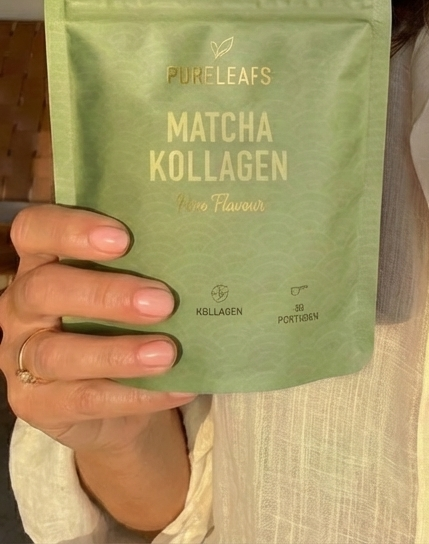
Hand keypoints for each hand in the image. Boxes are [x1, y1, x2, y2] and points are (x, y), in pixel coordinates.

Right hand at [0, 204, 195, 457]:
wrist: (116, 395)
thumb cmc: (125, 315)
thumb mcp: (131, 279)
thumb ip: (147, 259)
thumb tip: (203, 243)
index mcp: (43, 258)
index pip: (35, 228)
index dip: (71, 229)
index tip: (123, 238)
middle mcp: (22, 303)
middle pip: (44, 290)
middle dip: (105, 294)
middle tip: (162, 301)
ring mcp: (21, 355)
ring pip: (57, 353)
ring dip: (117, 353)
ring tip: (168, 353)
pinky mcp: (34, 403)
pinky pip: (82, 400)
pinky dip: (135, 394)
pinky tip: (176, 386)